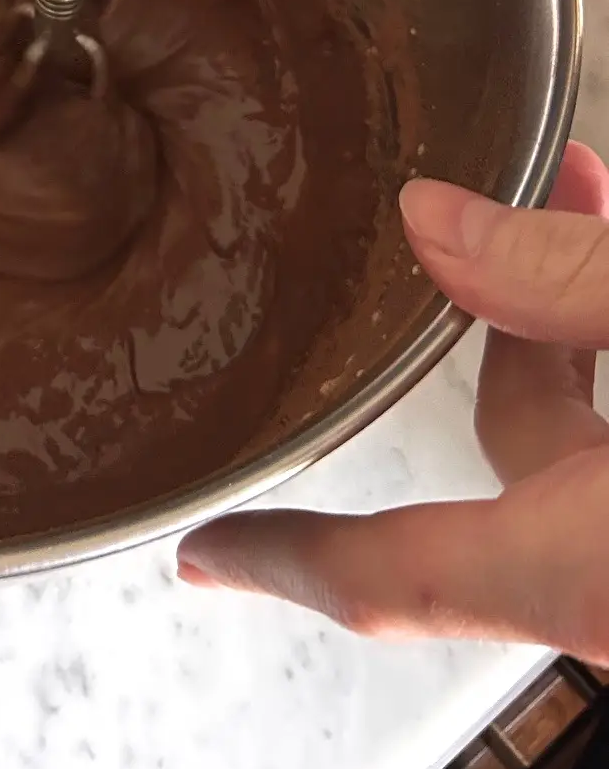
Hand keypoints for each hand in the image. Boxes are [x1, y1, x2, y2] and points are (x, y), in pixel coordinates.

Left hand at [176, 141, 608, 663]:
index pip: (389, 579)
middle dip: (482, 308)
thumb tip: (435, 222)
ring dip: (563, 312)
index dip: (278, 559)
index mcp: (588, 564)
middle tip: (462, 202)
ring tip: (567, 189)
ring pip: (577, 439)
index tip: (201, 551)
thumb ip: (566, 277)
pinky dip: (606, 340)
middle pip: (505, 450)